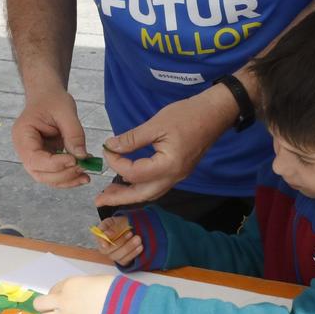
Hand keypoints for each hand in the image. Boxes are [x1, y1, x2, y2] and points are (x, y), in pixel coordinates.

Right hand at [11, 87, 93, 188]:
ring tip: (86, 177)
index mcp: (23, 135)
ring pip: (47, 178)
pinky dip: (68, 177)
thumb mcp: (65, 111)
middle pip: (39, 173)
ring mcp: (34, 156)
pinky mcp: (45, 160)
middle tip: (83, 168)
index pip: (35, 158)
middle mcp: (24, 150)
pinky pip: (54, 174)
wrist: (47, 96)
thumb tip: (81, 156)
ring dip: (67, 180)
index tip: (75, 161)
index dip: (54, 164)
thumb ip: (73, 134)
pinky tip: (83, 176)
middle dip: (62, 175)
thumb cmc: (53, 100)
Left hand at [35, 273, 112, 313]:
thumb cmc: (114, 290)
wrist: (122, 307)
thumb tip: (78, 294)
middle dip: (44, 307)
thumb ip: (81, 287)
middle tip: (52, 310)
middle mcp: (63, 301)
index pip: (53, 289)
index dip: (57, 293)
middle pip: (39, 305)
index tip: (63, 297)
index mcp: (69, 284)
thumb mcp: (94, 281)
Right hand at [93, 215, 143, 266]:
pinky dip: (133, 253)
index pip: (98, 239)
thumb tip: (107, 235)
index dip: (102, 241)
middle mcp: (105, 246)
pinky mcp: (121, 260)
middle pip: (107, 250)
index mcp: (102, 234)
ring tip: (138, 239)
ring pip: (117, 256)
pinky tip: (140, 247)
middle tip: (130, 233)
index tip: (107, 243)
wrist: (134, 228)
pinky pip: (125, 261)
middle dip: (120, 242)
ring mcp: (113, 254)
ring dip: (128, 247)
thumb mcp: (119, 221)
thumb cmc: (124, 223)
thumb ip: (113, 228)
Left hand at [95, 87, 235, 210]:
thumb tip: (110, 146)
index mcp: (168, 166)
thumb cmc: (187, 115)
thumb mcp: (155, 124)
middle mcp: (174, 177)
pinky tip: (131, 180)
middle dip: (119, 198)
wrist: (214, 113)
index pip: (134, 173)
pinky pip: (158, 185)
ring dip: (130, 195)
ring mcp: (178, 176)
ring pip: (151, 193)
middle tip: (99, 199)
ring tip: (112, 192)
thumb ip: (132, 139)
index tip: (108, 148)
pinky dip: (142, 186)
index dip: (116, 162)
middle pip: (142, 195)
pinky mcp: (180, 171)